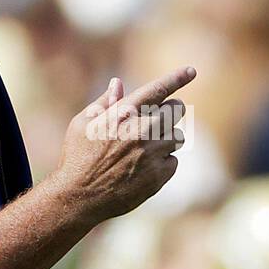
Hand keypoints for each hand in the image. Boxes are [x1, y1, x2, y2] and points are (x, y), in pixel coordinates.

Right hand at [52, 66, 194, 221]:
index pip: (157, 89)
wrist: (78, 197)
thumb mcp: (81, 124)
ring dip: (166, 139)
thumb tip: (118, 83)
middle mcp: (140, 130)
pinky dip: (163, 163)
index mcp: (123, 114)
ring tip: (144, 150)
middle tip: (158, 119)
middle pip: (176, 110)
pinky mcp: (157, 176)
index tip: (191, 71)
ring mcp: (151, 154)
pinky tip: (142, 169)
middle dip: (171, 111)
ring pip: (177, 137)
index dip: (177, 78)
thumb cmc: (76, 158)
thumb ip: (104, 103)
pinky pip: (173, 161)